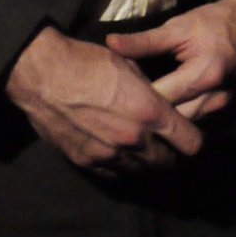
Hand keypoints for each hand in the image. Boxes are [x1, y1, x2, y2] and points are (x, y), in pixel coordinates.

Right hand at [4, 25, 202, 173]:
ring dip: (145, 163)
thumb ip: (151, 94)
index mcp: (149, 113)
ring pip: (141, 172)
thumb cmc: (87, 62)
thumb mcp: (130, 68)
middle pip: (167, 163)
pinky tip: (119, 154)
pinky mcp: (86, 162)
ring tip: (142, 151)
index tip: (188, 135)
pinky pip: (114, 174)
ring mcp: (109, 155)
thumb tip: (163, 105)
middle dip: (171, 155)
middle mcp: (133, 140)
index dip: (193, 140)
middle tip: (167, 145)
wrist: (42, 74)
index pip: (190, 143)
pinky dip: (121, 167)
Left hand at [103, 0, 235, 120]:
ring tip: (137, 119)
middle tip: (121, 113)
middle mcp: (215, 98)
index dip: (134, 100)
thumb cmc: (215, 24)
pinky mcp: (228, 115)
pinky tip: (162, 121)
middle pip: (171, 121)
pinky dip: (179, 125)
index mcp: (203, 74)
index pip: (159, 99)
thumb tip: (110, 44)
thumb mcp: (178, 28)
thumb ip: (144, 41)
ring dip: (163, 125)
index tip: (113, 97)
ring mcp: (224, 110)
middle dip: (147, 118)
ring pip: (184, 129)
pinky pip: (197, 127)